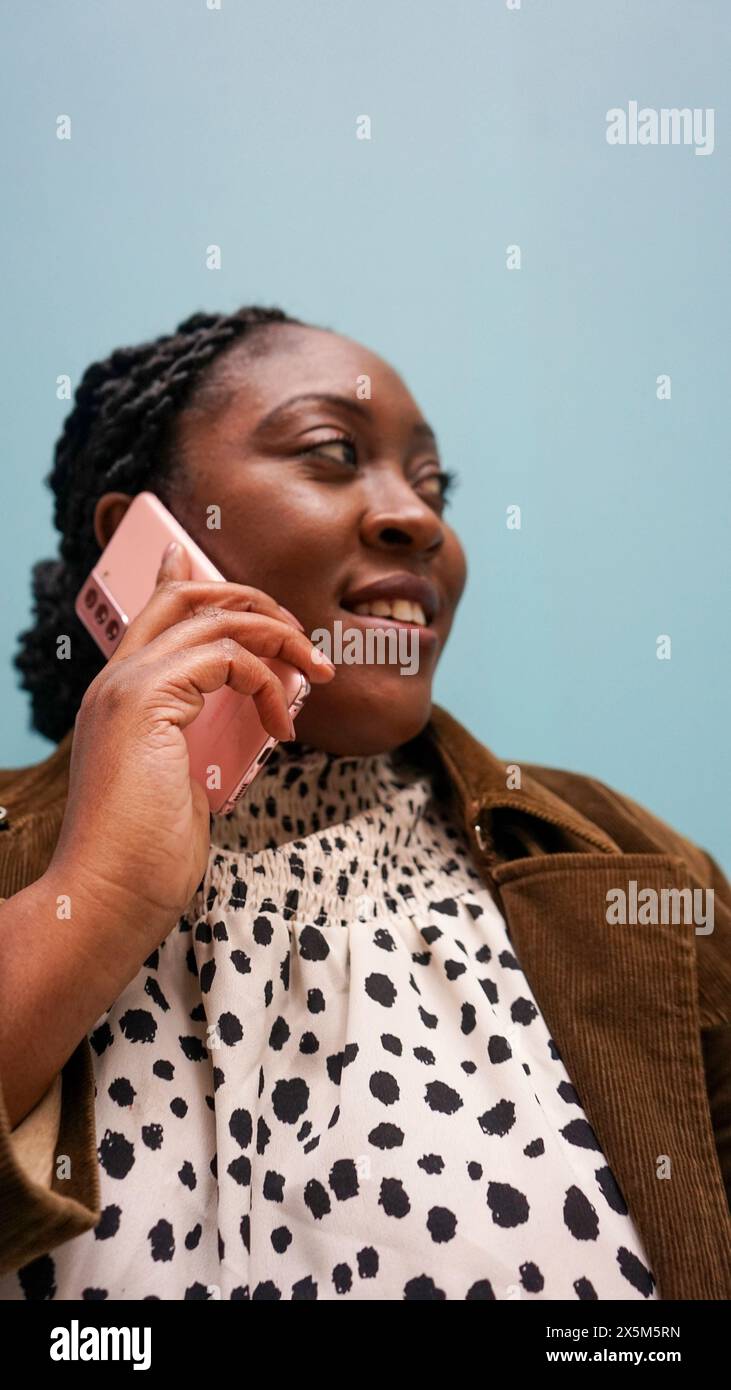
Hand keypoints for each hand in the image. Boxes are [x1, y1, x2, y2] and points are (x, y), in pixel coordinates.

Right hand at [47, 540, 334, 947]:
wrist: (108, 896)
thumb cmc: (146, 857)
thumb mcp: (181, 784)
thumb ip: (198, 741)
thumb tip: (246, 727)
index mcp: (119, 698)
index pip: (151, 615)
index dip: (180, 578)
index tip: (194, 555)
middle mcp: (117, 681)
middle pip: (187, 599)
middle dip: (254, 603)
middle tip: (302, 637)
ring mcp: (128, 687)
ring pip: (216, 620)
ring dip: (280, 638)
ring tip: (317, 671)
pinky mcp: (146, 700)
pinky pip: (228, 659)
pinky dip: (270, 685)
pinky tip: (285, 724)